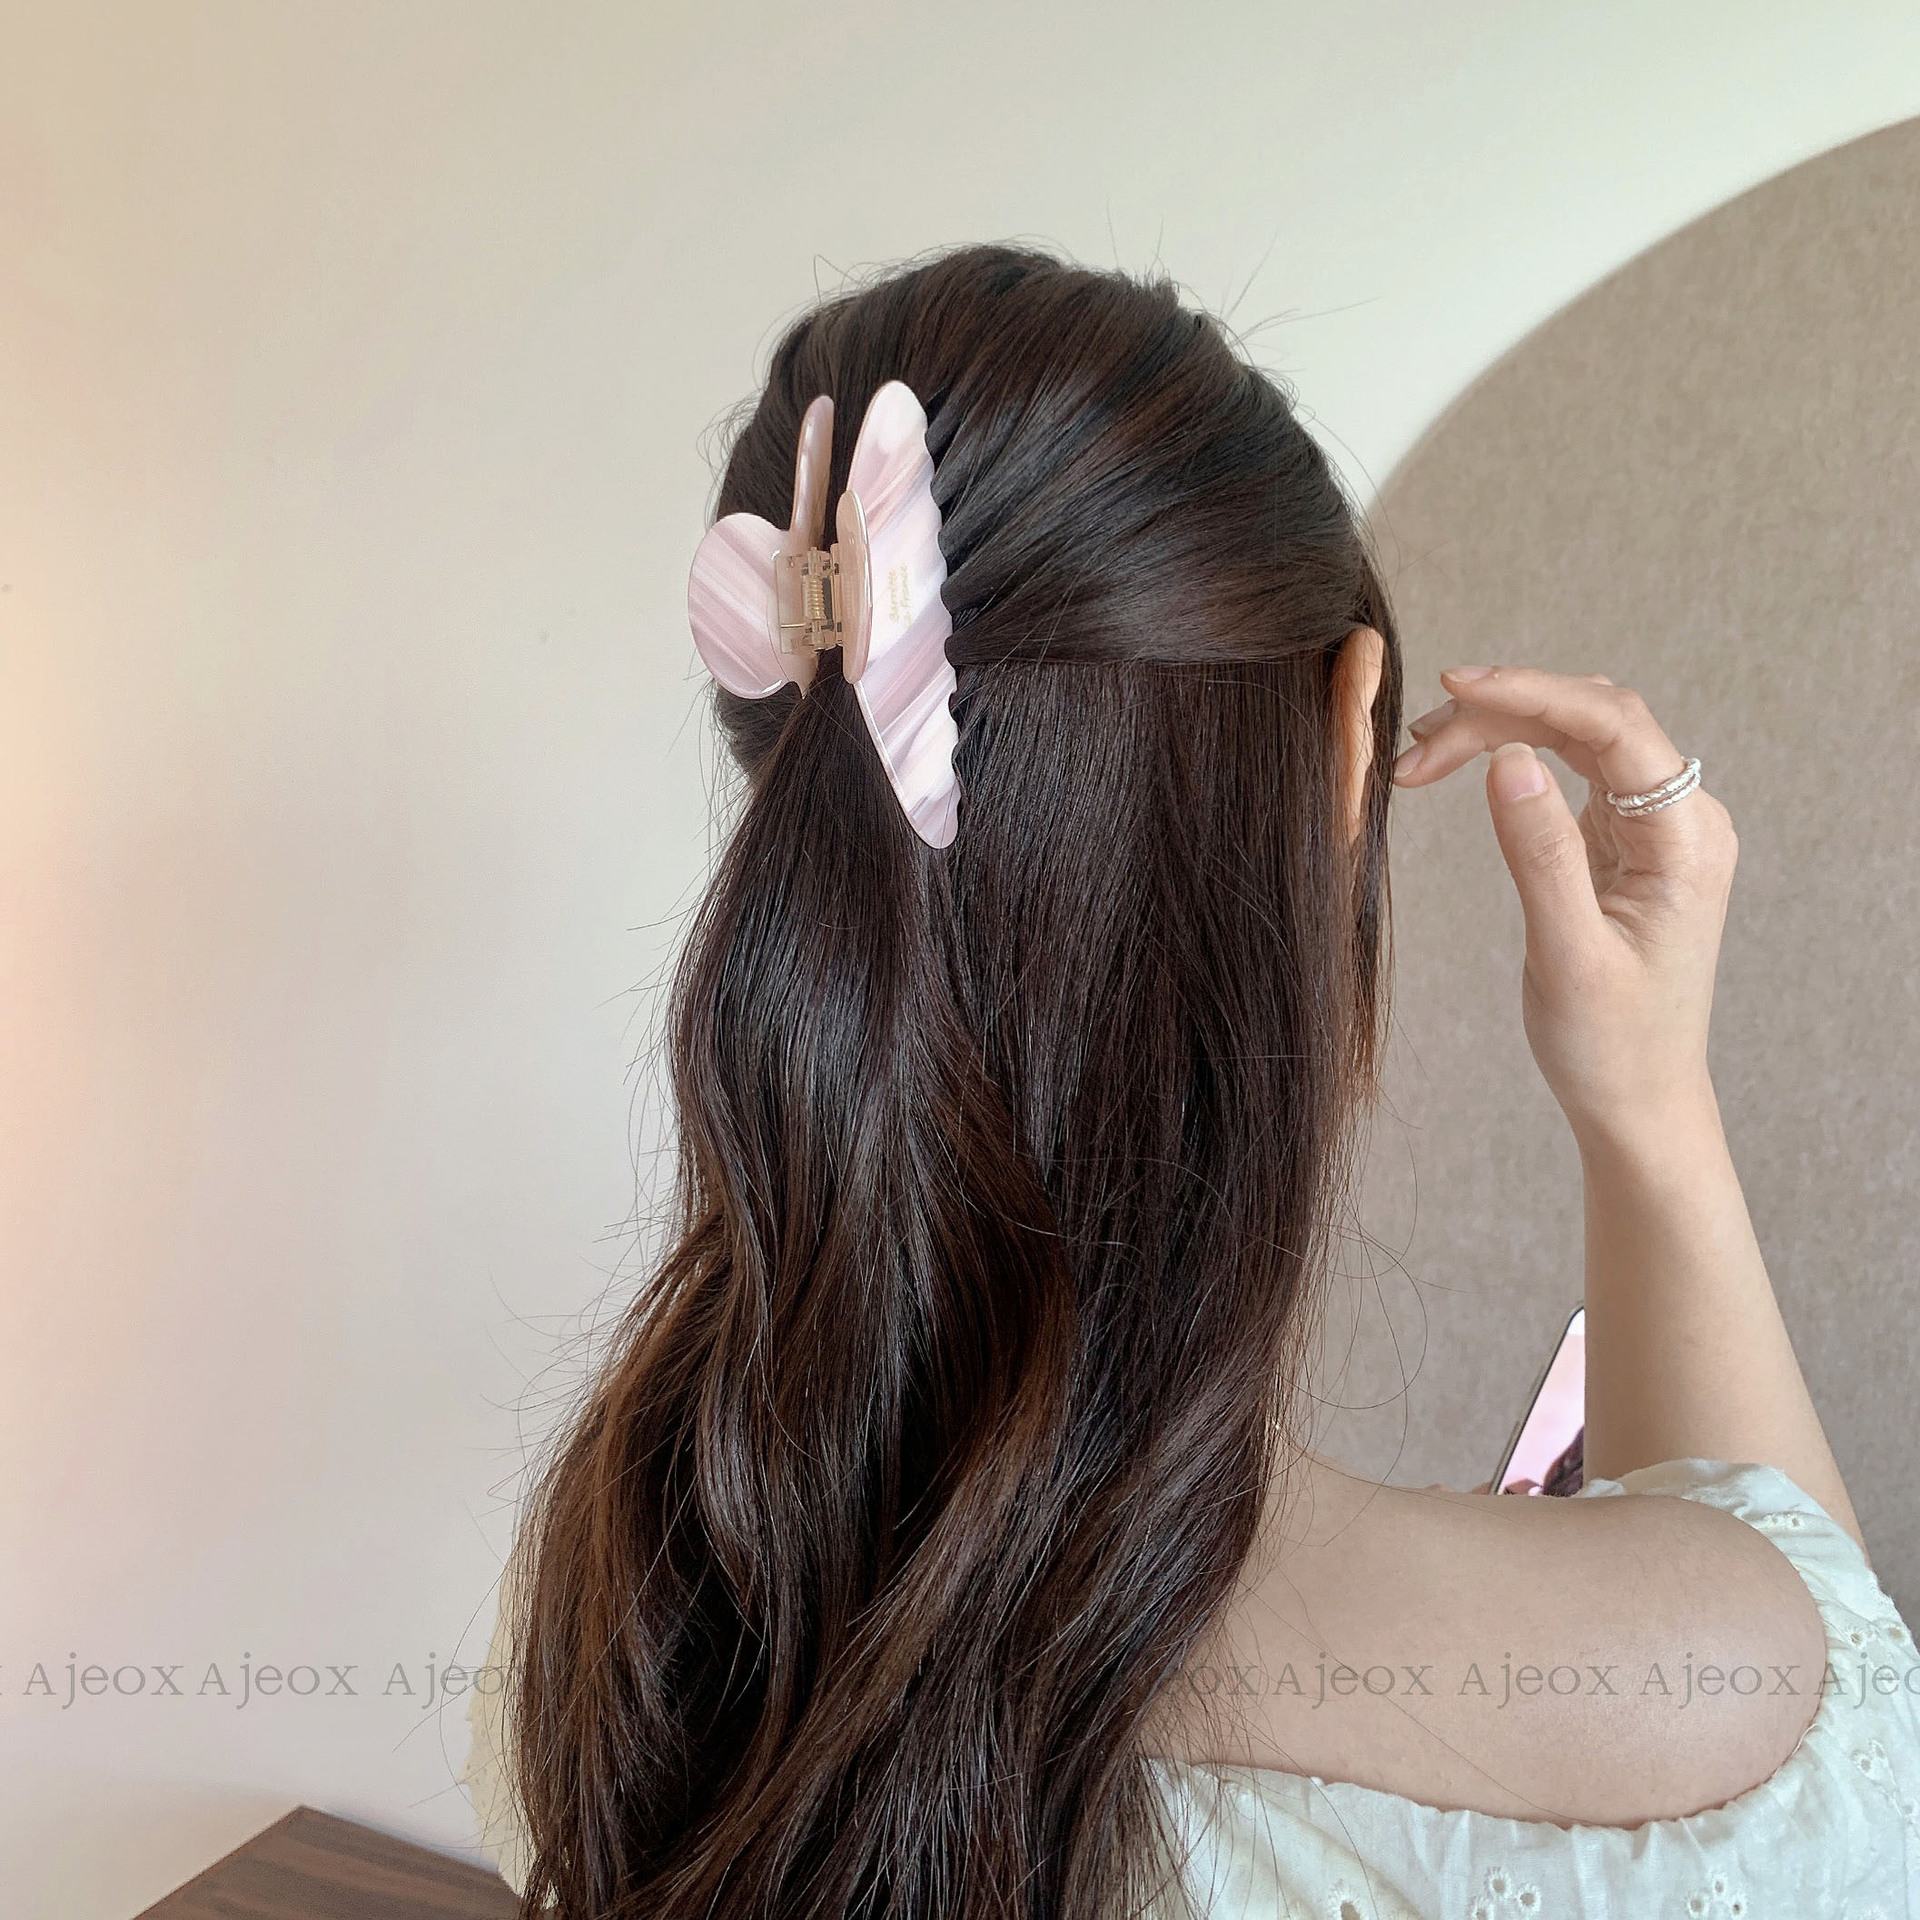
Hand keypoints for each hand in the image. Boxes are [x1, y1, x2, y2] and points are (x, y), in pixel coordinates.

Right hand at [1391, 666, 1737, 1148]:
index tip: (1455, 688)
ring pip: (1576, 738)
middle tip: (1413, 745)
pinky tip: (1464, 767)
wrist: (1637, 1102)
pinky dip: (1512, 758)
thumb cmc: (1611, 1045)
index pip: (1614, 725)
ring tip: (1421, 753)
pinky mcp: (1624, 842)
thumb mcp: (1567, 954)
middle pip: (1591, 719)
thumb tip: (1509, 761)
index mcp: (1687, 837)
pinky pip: (1571, 770)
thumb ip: (1541, 854)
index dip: (1532, 693)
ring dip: (1501, 730)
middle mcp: (1682, 818)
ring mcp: (1654, 827)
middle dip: (1501, 712)